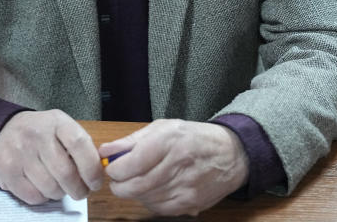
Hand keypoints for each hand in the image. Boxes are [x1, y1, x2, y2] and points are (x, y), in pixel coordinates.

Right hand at [0, 110, 103, 204]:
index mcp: (56, 121)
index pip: (79, 144)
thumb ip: (80, 146)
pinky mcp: (7, 172)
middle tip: (81, 191)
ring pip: (50, 188)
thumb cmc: (40, 133)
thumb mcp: (61, 128)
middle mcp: (36, 135)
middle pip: (65, 172)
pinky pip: (33, 196)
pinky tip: (42, 187)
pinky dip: (43, 197)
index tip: (96, 182)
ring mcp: (20, 153)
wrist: (2, 130)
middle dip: (78, 189)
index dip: (91, 168)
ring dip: (60, 193)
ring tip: (59, 186)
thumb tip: (97, 172)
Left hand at [99, 119, 248, 216]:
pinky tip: (153, 190)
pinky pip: (158, 209)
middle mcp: (178, 164)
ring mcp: (185, 187)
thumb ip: (132, 140)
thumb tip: (106, 151)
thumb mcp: (164, 127)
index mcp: (170, 141)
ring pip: (145, 199)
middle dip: (119, 185)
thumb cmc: (194, 138)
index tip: (112, 167)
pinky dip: (149, 201)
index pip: (132, 163)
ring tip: (137, 181)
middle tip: (118, 179)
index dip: (115, 169)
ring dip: (134, 193)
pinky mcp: (190, 204)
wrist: (231, 155)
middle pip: (136, 185)